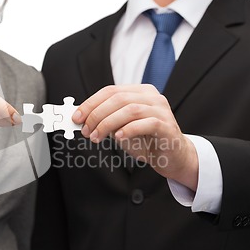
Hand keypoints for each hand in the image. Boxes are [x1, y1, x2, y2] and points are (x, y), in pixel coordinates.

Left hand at [73, 84, 197, 190]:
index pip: (110, 91)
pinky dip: (128, 129)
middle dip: (96, 115)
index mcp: (140, 92)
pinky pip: (145, 123)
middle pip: (118, 98)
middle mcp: (152, 97)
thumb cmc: (146, 141)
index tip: (77, 117)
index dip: (91, 103)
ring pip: (129, 109)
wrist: (172, 158)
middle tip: (85, 130)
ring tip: (96, 137)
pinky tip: (118, 137)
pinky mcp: (166, 125)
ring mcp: (161, 110)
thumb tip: (83, 119)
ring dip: (108, 124)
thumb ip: (107, 121)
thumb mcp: (122, 128)